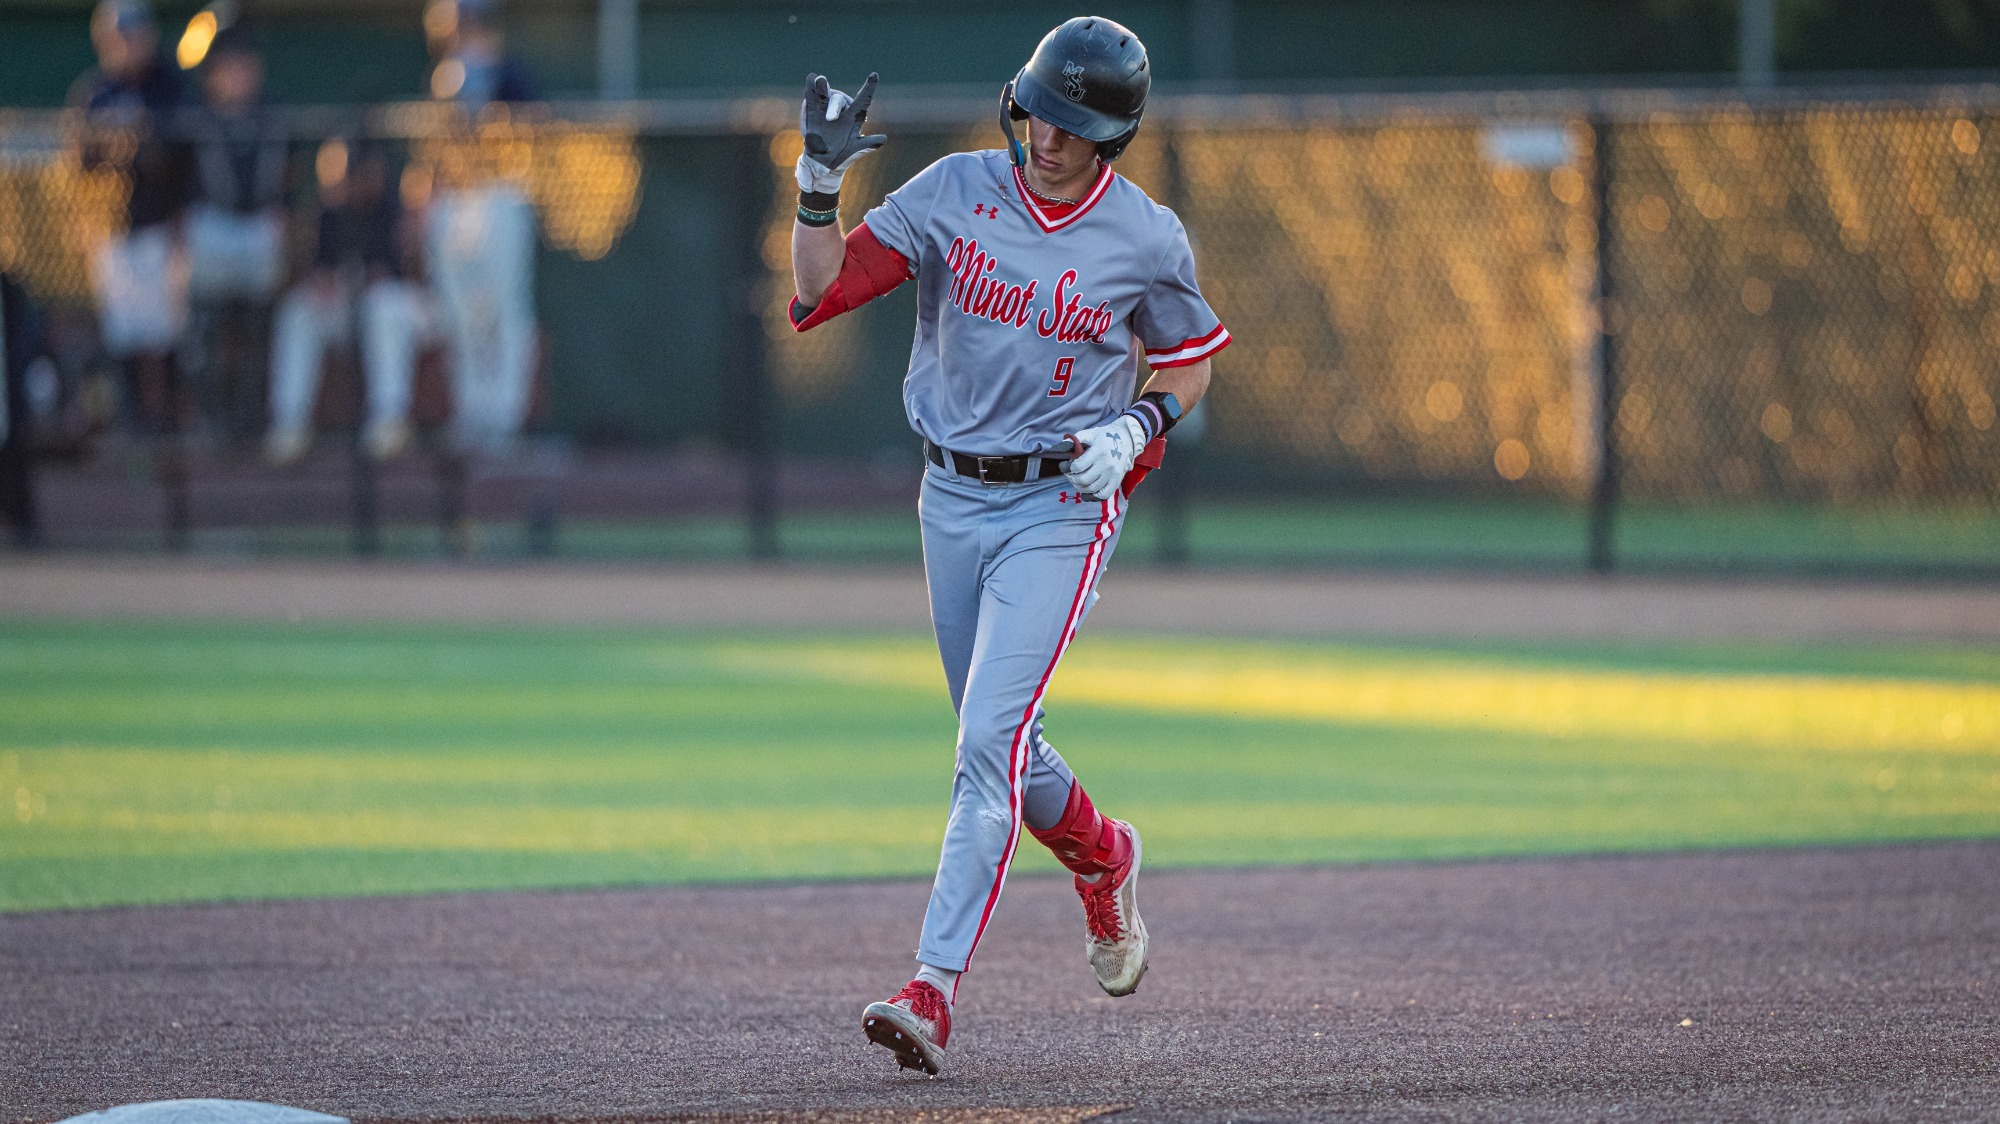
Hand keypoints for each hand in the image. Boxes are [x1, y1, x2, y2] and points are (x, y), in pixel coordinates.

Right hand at [798, 72, 886, 192]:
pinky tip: (810, 79)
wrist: (824, 162)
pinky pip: (812, 98)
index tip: (874, 75)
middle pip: (839, 100)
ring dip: (821, 87)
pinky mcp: (813, 112)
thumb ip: (868, 144)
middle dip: (834, 105)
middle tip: (831, 119)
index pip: (863, 100)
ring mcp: (826, 109)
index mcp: (854, 117)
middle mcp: (841, 110)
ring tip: (817, 79)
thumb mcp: (856, 149)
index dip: (869, 88)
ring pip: (824, 94)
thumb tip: (884, 139)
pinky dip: (810, 89)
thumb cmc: (843, 155)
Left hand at [1063, 414, 1146, 501]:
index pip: (1077, 467)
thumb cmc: (1105, 436)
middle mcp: (1106, 465)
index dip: (1066, 468)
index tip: (1063, 466)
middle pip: (1083, 480)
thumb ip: (1076, 439)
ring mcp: (1112, 475)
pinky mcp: (1117, 481)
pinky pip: (1104, 494)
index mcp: (1098, 453)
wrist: (1126, 439)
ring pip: (1092, 488)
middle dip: (1072, 478)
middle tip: (1069, 474)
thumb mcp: (1090, 433)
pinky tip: (1086, 493)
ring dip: (1080, 487)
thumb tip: (1062, 445)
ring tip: (1077, 481)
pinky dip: (1093, 497)